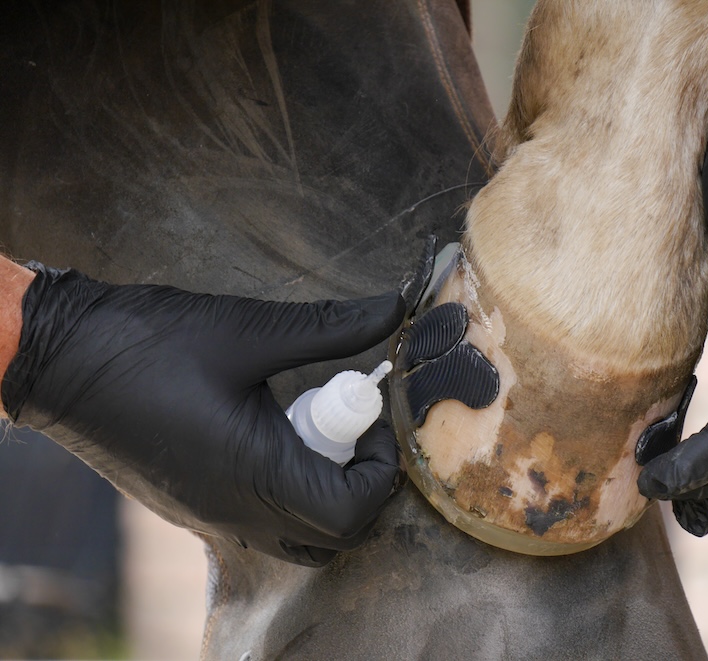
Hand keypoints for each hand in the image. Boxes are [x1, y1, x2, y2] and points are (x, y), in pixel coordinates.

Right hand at [2, 263, 406, 565]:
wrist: (59, 360)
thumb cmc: (149, 345)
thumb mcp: (249, 331)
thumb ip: (329, 328)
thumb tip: (392, 309)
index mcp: (255, 474)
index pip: (350, 512)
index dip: (380, 470)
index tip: (372, 419)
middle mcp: (234, 511)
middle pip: (333, 536)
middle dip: (360, 484)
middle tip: (347, 425)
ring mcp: (210, 516)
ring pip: (296, 537)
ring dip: (324, 491)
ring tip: (309, 429)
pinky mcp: (193, 507)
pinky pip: (261, 524)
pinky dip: (288, 492)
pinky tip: (272, 434)